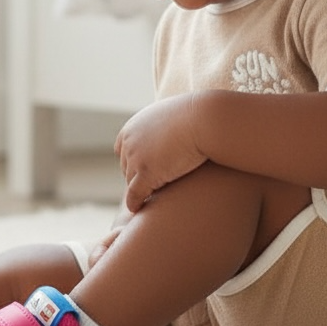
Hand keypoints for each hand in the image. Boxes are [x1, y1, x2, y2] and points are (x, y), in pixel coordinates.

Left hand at [114, 94, 207, 211]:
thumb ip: (165, 125)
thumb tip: (173, 130)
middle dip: (137, 176)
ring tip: (151, 198)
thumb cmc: (196, 117)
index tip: (143, 168)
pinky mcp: (146, 173)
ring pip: (132, 182)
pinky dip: (135, 202)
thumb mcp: (173, 116)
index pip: (122, 149)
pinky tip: (138, 209)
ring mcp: (136, 158)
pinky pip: (135, 193)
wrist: (203, 120)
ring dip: (140, 190)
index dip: (132, 160)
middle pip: (126, 167)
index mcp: (132, 127)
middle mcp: (129, 142)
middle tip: (150, 186)